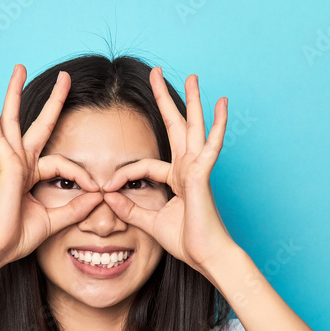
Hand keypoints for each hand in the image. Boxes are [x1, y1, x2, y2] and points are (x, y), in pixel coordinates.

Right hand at [0, 64, 104, 268]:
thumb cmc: (16, 238)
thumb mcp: (54, 221)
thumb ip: (74, 208)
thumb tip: (98, 198)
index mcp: (29, 176)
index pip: (62, 163)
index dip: (82, 175)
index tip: (97, 191)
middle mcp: (19, 164)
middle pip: (36, 124)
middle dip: (51, 101)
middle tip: (64, 77)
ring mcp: (10, 162)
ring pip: (14, 120)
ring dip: (16, 93)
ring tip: (19, 67)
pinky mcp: (5, 166)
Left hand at [99, 67, 235, 275]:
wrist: (208, 257)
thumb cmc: (187, 242)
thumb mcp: (151, 223)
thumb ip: (130, 210)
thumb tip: (109, 197)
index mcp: (177, 179)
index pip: (145, 167)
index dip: (123, 175)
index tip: (107, 187)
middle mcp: (188, 169)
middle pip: (175, 127)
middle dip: (165, 100)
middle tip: (157, 74)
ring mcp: (197, 170)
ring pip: (193, 128)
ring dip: (193, 101)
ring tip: (193, 76)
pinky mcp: (203, 176)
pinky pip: (209, 146)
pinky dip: (217, 125)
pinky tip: (221, 104)